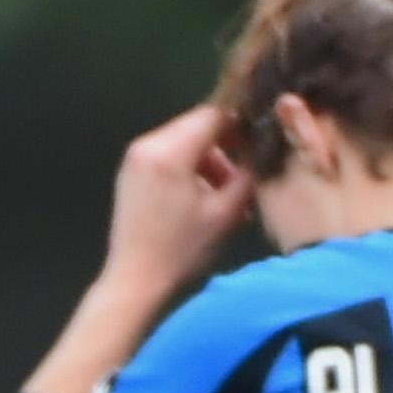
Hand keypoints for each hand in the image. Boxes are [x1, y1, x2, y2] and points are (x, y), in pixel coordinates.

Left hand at [94, 104, 253, 325]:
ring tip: (225, 193)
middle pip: (195, 126)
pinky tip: (202, 197)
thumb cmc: (184, 248)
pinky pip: (167, 154)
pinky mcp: (131, 171)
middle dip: (224, 145)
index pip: (212, 115)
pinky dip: (188, 167)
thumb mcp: (226, 213)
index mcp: (170, 152)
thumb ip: (247, 175)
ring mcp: (135, 157)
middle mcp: (147, 145)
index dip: (240, 124)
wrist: (136, 277)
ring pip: (182, 141)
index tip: (259, 141)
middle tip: (245, 173)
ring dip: (208, 159)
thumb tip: (261, 152)